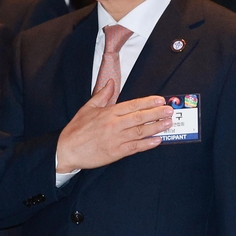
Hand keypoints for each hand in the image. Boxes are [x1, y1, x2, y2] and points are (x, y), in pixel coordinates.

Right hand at [55, 81, 172, 172]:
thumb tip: (111, 82)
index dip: (148, 102)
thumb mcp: (87, 108)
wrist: (66, 151)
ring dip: (156, 127)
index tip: (160, 100)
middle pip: (140, 117)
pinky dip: (147, 144)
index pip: (132, 105)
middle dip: (157, 113)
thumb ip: (101, 95)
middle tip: (170, 110)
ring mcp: (116, 139)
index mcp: (108, 113)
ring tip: (168, 123)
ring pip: (140, 132)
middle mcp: (114, 125)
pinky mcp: (116, 152)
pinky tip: (158, 140)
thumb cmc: (76, 130)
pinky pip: (135, 147)